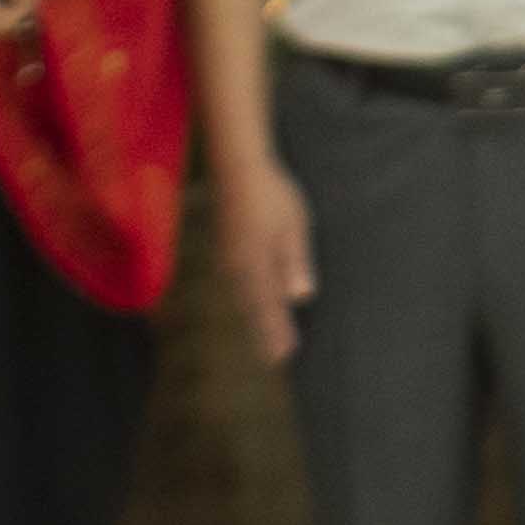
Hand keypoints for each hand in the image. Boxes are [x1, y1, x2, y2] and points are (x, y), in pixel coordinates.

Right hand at [216, 157, 317, 363]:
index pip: (269, 304)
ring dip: (253, 320)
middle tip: (275, 359)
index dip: (277, 331)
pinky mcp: (224, 249)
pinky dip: (243, 301)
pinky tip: (246, 308)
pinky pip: (234, 283)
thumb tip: (300, 297)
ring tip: (262, 342)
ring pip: (241, 297)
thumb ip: (294, 262)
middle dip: (264, 333)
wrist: (237, 165)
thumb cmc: (271, 193)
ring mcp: (227, 257)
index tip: (285, 354)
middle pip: (252, 307)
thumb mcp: (293, 224)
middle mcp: (237, 264)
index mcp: (256, 260)